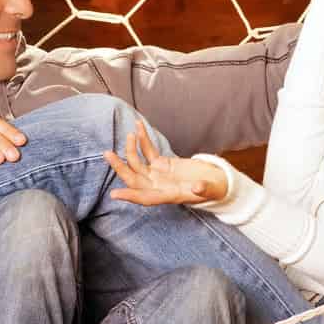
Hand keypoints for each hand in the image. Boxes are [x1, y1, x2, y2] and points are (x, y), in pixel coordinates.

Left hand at [104, 122, 227, 205]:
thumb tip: (197, 187)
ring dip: (131, 149)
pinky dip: (143, 139)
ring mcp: (158, 174)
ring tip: (130, 134)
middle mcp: (159, 186)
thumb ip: (203, 189)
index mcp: (168, 195)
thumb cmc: (214, 189)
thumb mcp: (211, 190)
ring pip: (138, 163)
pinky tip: (138, 126)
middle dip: (120, 167)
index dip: (131, 196)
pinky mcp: (162, 163)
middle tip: (107, 154)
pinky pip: (148, 151)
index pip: (145, 198)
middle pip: (134, 178)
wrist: (216, 182)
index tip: (114, 194)